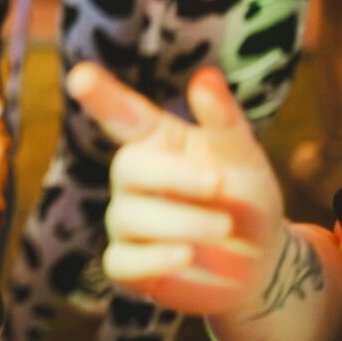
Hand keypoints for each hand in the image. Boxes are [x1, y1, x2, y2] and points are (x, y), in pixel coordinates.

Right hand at [68, 62, 287, 317]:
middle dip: (174, 177)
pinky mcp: (126, 263)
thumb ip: (224, 122)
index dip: (102, 96)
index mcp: (158, 142)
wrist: (261, 265)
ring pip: (131, 216)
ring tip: (224, 228)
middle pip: (128, 166)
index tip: (80, 75)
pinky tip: (186, 256)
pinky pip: (121, 261)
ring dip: (184, 222)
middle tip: (219, 184)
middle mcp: (133, 177)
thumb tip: (205, 77)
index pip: (124, 114)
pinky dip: (156, 259)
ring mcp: (126, 220)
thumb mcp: (245, 160)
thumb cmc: (246, 200)